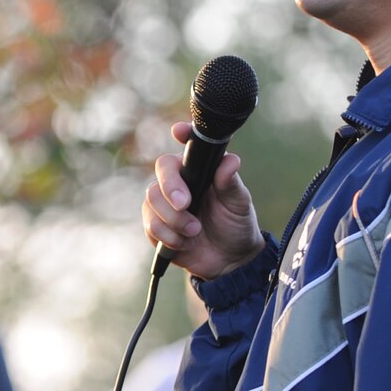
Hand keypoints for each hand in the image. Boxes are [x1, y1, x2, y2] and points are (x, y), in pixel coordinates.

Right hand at [143, 121, 262, 279]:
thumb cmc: (235, 224)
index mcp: (199, 169)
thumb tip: (231, 161)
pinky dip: (169, 237)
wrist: (229, 259)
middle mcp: (179, 181)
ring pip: (152, 201)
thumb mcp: (239, 203)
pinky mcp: (156, 226)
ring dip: (174, 220)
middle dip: (171, 189)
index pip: (187, 146)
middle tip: (186, 205)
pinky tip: (185, 243)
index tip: (178, 130)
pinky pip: (151, 225)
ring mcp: (164, 203)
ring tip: (195, 231)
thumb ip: (231, 183)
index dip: (181, 133)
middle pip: (161, 171)